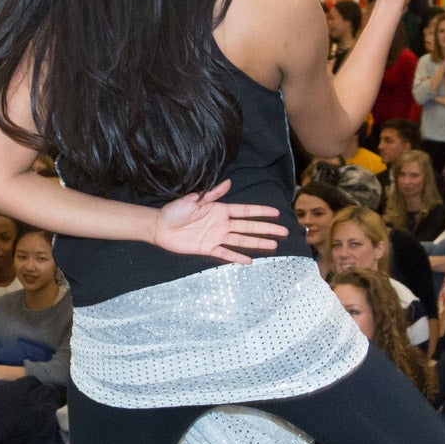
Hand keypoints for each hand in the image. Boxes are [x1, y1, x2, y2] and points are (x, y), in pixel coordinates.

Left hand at [147, 183, 288, 263]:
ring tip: (273, 246)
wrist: (160, 226)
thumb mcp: (194, 199)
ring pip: (242, 240)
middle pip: (249, 227)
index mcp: (220, 210)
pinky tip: (249, 261)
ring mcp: (217, 237)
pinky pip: (226, 253)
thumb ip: (212, 193)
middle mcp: (222, 224)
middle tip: (284, 232)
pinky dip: (237, 257)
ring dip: (257, 243)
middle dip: (267, 229)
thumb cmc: (175, 210)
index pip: (246, 211)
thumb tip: (229, 182)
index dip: (261, 211)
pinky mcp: (208, 248)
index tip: (276, 213)